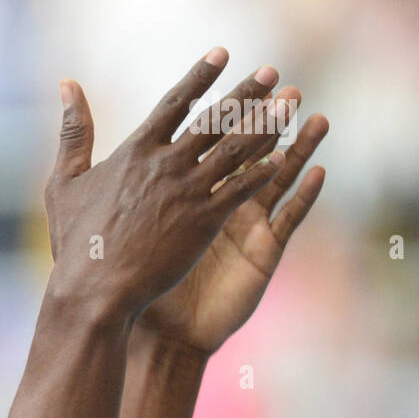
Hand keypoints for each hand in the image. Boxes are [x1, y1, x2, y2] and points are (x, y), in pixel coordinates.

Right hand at [44, 49, 287, 322]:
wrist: (94, 289)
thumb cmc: (76, 242)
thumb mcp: (65, 180)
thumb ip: (74, 131)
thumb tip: (68, 84)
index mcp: (136, 150)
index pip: (175, 103)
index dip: (200, 77)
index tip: (221, 55)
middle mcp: (167, 164)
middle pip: (215, 119)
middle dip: (246, 92)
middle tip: (272, 72)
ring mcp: (188, 192)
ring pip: (235, 148)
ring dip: (265, 124)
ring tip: (289, 104)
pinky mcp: (203, 222)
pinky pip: (240, 190)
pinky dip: (260, 173)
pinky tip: (281, 159)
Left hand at [136, 88, 328, 353]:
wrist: (164, 338)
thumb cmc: (140, 291)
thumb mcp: (124, 236)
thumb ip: (119, 192)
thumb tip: (100, 158)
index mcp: (192, 197)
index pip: (211, 146)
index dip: (225, 115)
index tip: (235, 79)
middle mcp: (224, 207)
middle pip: (250, 154)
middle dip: (267, 121)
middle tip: (287, 88)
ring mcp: (247, 229)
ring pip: (278, 180)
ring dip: (298, 149)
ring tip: (316, 119)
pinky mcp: (262, 255)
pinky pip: (288, 220)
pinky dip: (304, 196)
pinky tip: (318, 171)